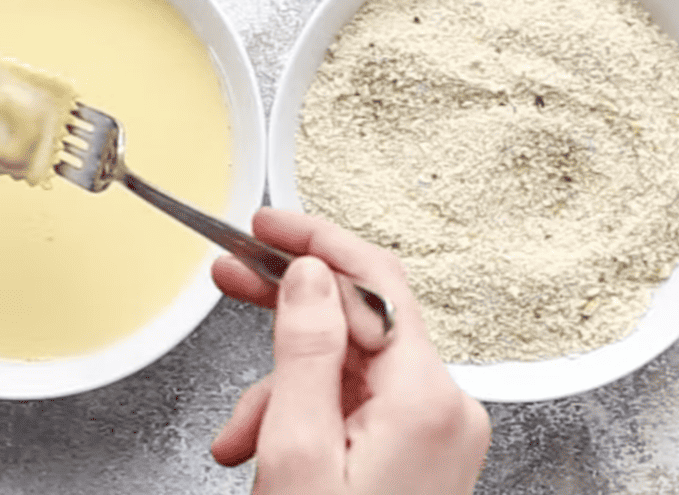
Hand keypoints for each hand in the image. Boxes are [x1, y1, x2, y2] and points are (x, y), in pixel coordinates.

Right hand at [209, 208, 490, 493]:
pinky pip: (358, 405)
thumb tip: (308, 275)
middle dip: (286, 309)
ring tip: (243, 434)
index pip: (374, 281)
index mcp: (425, 399)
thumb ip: (304, 353)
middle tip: (233, 279)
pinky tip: (268, 445)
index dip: (313, 242)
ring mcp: (438, 432)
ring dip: (286, 387)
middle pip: (359, 321)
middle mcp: (446, 408)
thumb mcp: (297, 452)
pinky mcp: (423, 453)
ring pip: (349, 368)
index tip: (266, 226)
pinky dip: (309, 415)